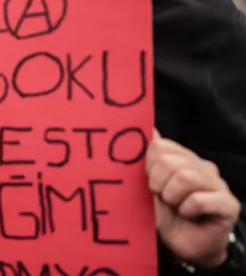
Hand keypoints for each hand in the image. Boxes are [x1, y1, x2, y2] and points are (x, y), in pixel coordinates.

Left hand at [147, 132, 240, 267]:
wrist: (184, 245)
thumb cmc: (165, 214)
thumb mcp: (147, 186)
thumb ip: (146, 159)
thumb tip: (147, 128)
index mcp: (182, 158)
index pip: (160, 145)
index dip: (148, 166)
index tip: (149, 182)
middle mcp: (202, 166)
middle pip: (170, 160)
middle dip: (158, 183)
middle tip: (162, 197)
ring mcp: (218, 184)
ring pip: (186, 177)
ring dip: (172, 197)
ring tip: (175, 206)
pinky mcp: (228, 204)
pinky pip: (199, 199)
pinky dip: (187, 210)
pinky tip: (189, 216)